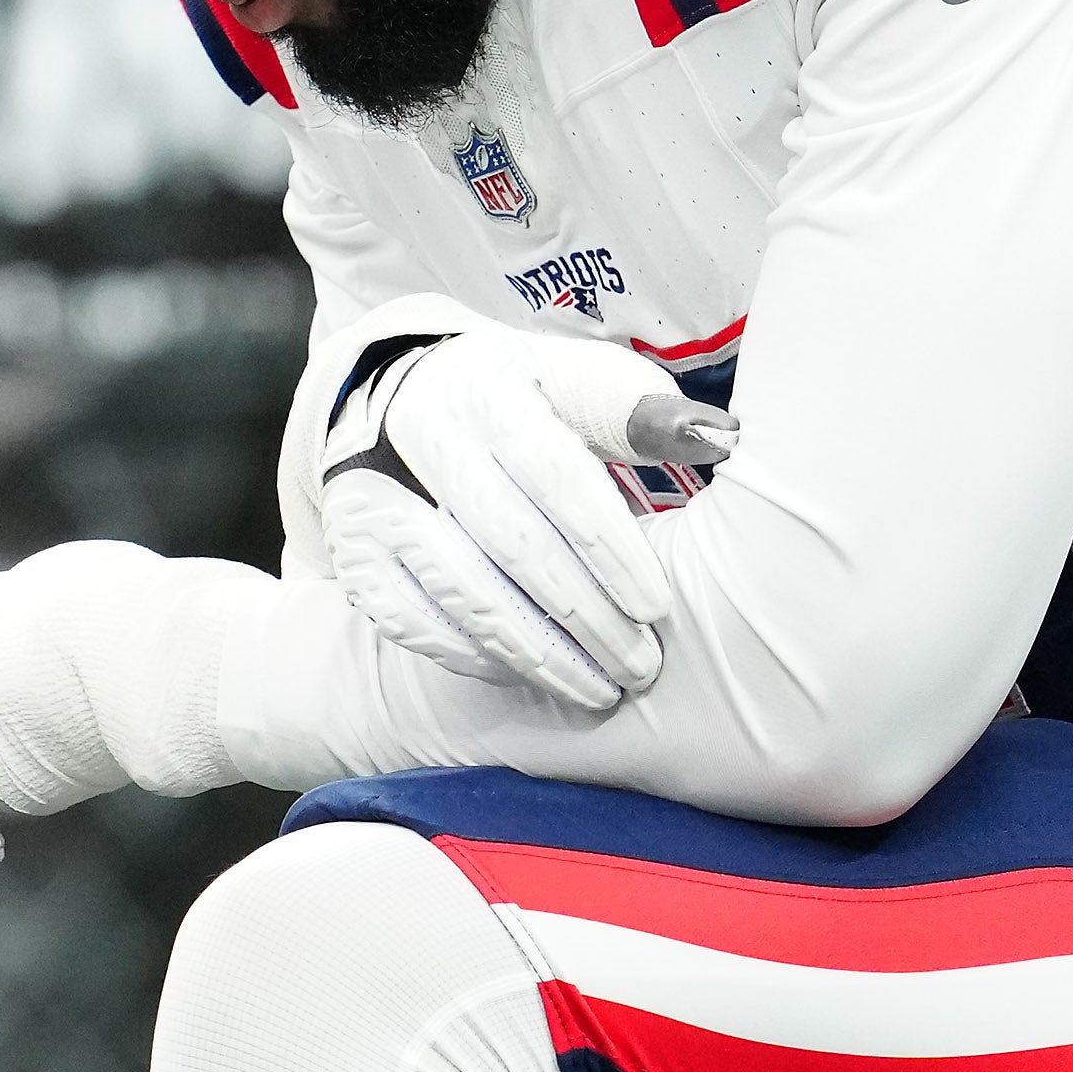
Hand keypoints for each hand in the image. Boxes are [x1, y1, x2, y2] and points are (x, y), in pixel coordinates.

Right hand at [320, 329, 736, 710]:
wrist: (396, 394)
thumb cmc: (517, 397)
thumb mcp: (573, 380)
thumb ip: (638, 410)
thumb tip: (718, 439)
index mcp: (488, 389)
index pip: (555, 477)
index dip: (608, 548)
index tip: (656, 607)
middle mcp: (420, 439)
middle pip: (511, 544)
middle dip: (585, 617)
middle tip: (641, 668)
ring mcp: (374, 498)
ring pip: (462, 592)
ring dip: (536, 653)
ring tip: (597, 691)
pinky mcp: (354, 549)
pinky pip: (412, 619)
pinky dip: (474, 656)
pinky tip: (527, 676)